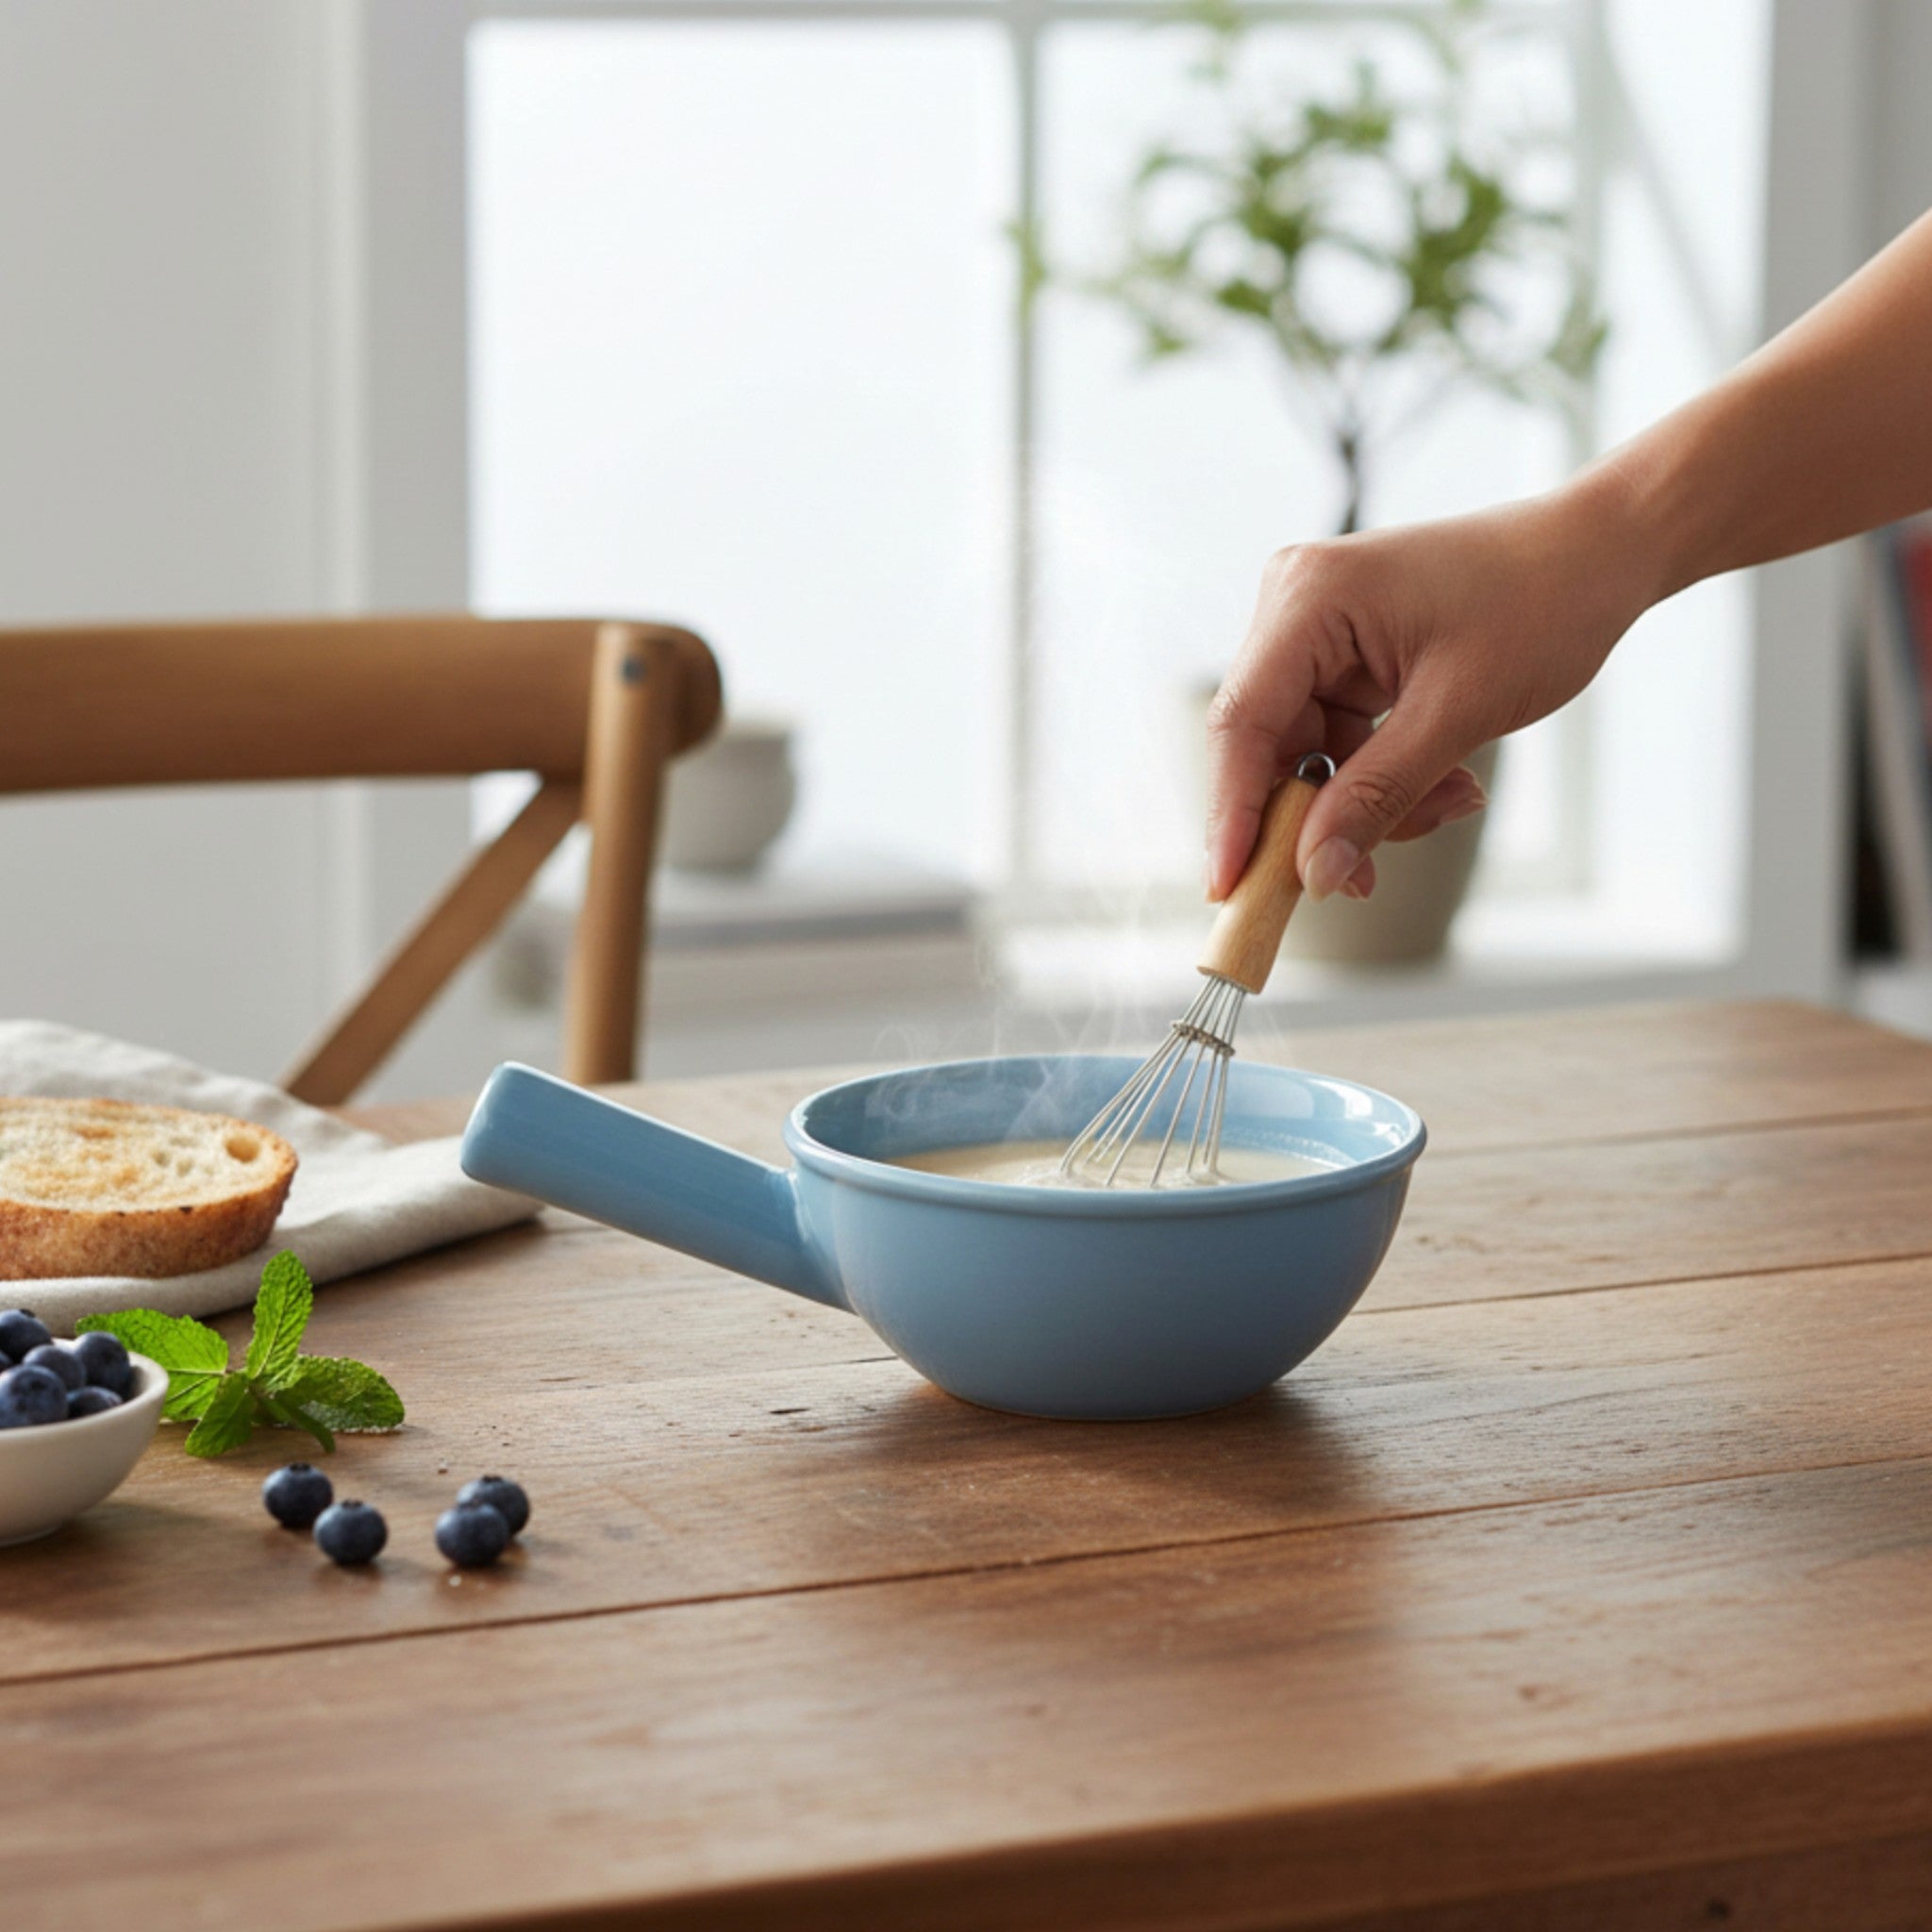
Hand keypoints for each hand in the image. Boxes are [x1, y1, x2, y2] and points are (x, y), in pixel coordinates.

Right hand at [1204, 478, 1655, 902]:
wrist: (1603, 554)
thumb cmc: (1543, 603)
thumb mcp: (1457, 714)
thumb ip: (1376, 798)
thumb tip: (1316, 873)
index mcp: (1309, 598)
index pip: (1242, 723)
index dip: (1232, 813)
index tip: (1230, 888)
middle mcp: (1297, 607)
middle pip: (1270, 745)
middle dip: (1319, 815)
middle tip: (1362, 878)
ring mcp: (1320, 630)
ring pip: (1311, 755)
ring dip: (1367, 799)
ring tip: (1451, 801)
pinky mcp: (1348, 653)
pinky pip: (1342, 740)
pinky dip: (1384, 775)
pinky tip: (1446, 781)